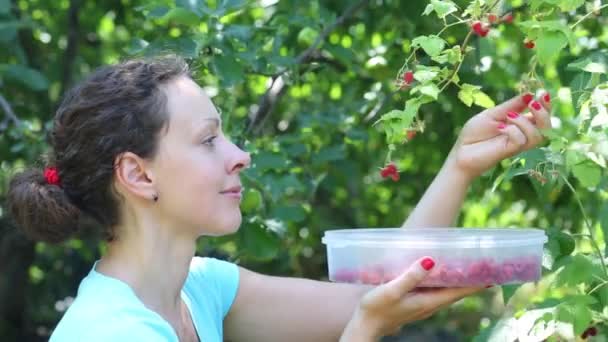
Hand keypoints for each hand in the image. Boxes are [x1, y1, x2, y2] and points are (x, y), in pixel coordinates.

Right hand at [340, 257, 484, 340]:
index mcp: (427, 302)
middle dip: (472, 281)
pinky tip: (442, 275)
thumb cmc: (375, 309)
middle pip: (457, 292)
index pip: (458, 292)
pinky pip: (437, 292)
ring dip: (460, 282)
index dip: (476, 284)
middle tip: (487, 267)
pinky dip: (445, 283)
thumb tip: (430, 261)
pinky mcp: (414, 304)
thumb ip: (410, 277)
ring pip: (447, 293)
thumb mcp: (391, 290)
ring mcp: (422, 306)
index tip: (493, 274)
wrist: (364, 327)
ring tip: (471, 268)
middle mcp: (429, 305)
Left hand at [446, 93, 551, 179]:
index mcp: (519, 123)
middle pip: (546, 127)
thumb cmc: (474, 133)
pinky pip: (521, 140)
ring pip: (538, 135)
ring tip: (509, 116)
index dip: (545, 104)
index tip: (542, 92)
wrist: (461, 151)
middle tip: (533, 103)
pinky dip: (513, 130)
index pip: (540, 115)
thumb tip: (530, 94)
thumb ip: (511, 105)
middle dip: (545, 113)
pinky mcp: (510, 151)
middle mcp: (522, 134)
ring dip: (525, 121)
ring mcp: (517, 144)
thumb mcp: (493, 113)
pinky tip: (500, 128)